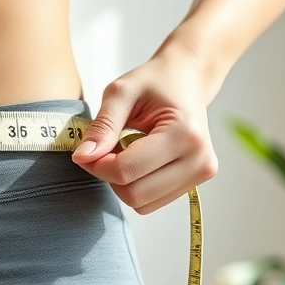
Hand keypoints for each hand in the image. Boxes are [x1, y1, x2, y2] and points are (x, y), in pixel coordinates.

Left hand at [70, 48, 218, 214]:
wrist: (187, 80)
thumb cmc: (154, 82)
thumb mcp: (121, 93)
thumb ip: (102, 126)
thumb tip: (82, 158)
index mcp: (184, 134)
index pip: (126, 171)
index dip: (96, 165)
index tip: (87, 148)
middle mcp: (199, 160)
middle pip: (135, 194)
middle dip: (109, 176)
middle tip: (105, 148)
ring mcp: (201, 174)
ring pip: (143, 204)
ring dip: (123, 183)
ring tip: (125, 150)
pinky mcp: (196, 184)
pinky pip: (152, 202)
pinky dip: (137, 185)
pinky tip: (139, 160)